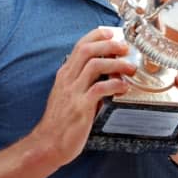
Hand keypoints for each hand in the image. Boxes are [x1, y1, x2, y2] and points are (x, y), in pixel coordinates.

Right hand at [31, 28, 136, 165]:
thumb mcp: (68, 95)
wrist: (48, 144)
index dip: (97, 36)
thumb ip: (84, 83)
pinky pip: (99, 89)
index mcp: (65, 74)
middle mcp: (67, 79)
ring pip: (94, 65)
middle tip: (125, 48)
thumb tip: (106, 76)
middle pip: (87, 50)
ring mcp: (73, 92)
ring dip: (116, 63)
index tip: (111, 33)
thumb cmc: (60, 122)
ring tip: (129, 69)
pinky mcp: (80, 107)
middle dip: (109, 45)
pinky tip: (123, 87)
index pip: (80, 45)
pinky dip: (115, 84)